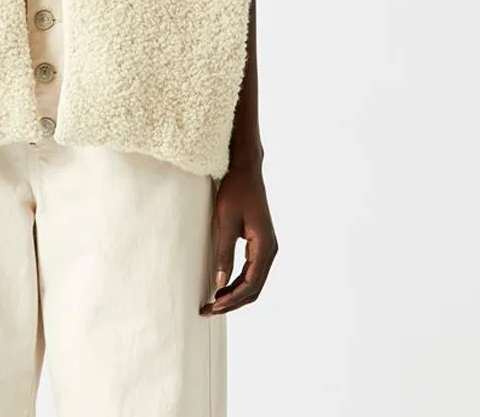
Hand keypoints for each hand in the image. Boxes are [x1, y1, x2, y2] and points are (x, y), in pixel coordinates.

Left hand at [200, 158, 278, 314]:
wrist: (245, 170)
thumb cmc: (235, 190)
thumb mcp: (225, 221)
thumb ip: (224, 252)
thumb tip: (220, 282)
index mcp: (265, 246)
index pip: (251, 284)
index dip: (232, 299)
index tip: (212, 307)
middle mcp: (270, 249)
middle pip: (254, 288)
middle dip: (233, 302)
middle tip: (209, 310)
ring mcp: (267, 247)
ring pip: (254, 282)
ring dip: (236, 294)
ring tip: (214, 302)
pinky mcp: (260, 243)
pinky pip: (252, 271)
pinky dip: (239, 282)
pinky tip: (223, 286)